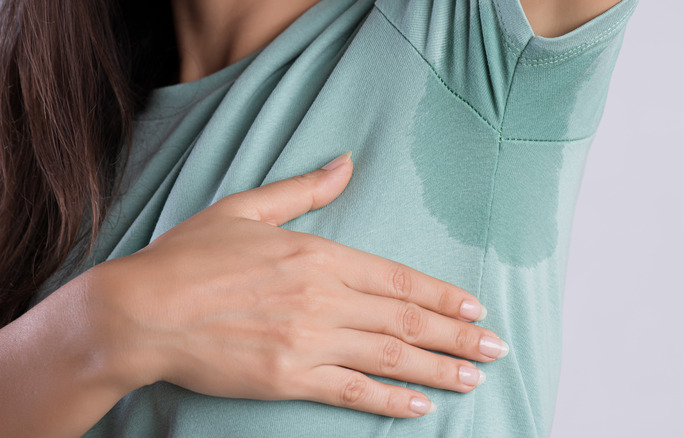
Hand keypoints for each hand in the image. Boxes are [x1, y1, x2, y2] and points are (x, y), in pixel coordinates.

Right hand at [90, 152, 507, 417]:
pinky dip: (390, 399)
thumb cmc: (189, 258)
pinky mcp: (287, 378)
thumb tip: (345, 163)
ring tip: (475, 378)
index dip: (442, 296)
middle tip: (497, 348)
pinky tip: (421, 406)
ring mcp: (308, 341)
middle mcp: (323, 298)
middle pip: (406, 320)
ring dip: (440, 368)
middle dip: (458, 336)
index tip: (475, 308)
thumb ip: (304, 190)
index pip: (398, 278)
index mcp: (318, 255)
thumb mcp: (246, 209)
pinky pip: (351, 391)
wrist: (138, 311)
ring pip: (390, 356)